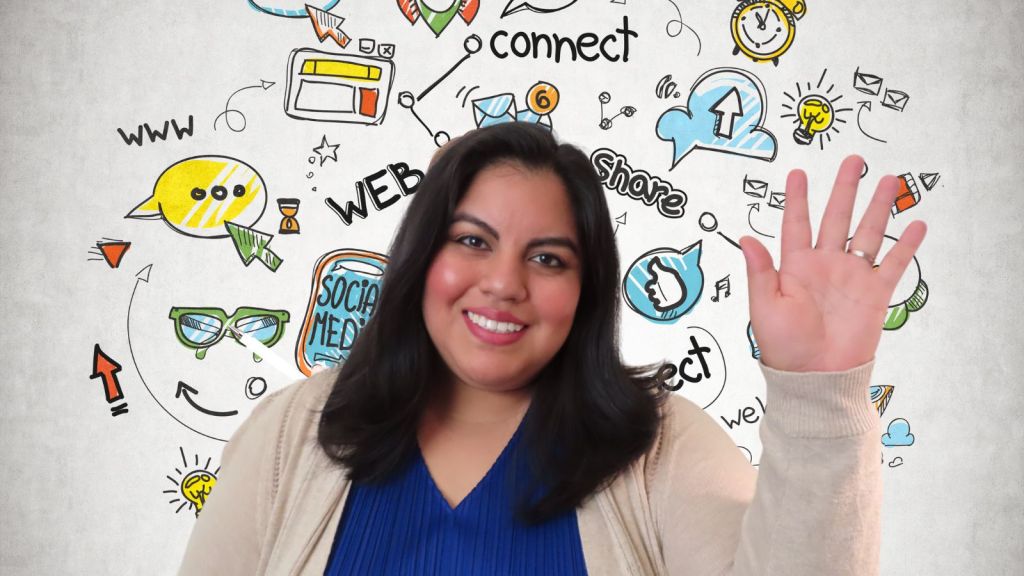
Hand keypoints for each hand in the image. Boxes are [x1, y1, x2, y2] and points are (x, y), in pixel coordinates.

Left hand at [739, 156, 926, 371]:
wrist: (815, 377)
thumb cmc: (784, 346)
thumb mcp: (764, 307)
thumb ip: (760, 271)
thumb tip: (746, 238)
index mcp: (794, 266)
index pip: (796, 223)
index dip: (797, 198)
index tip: (797, 173)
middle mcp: (825, 265)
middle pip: (836, 217)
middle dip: (845, 188)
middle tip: (854, 160)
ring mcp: (851, 277)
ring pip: (867, 232)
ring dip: (878, 206)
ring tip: (888, 179)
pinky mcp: (874, 293)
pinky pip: (893, 263)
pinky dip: (906, 245)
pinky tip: (916, 224)